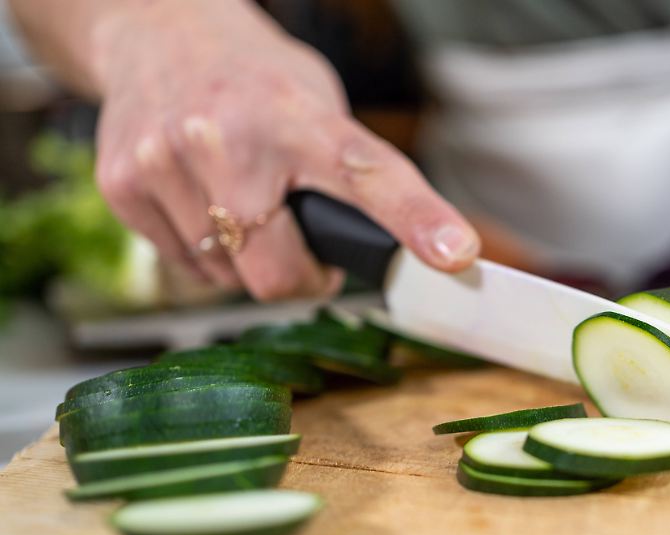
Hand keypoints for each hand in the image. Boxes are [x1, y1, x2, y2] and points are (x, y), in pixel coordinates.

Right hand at [92, 2, 477, 299]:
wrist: (159, 32)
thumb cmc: (256, 80)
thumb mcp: (319, 105)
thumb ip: (350, 173)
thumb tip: (403, 248)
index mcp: (299, 117)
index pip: (371, 175)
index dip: (417, 220)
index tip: (457, 254)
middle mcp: (229, 138)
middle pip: (279, 275)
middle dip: (301, 276)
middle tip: (306, 246)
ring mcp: (168, 162)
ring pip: (229, 277)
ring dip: (248, 260)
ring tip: (243, 201)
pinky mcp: (123, 185)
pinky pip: (186, 267)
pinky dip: (205, 251)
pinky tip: (203, 201)